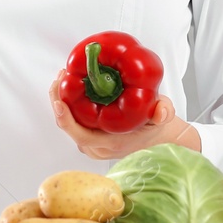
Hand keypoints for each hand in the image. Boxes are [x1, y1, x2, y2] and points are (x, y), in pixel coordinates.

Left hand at [48, 76, 198, 160]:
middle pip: (68, 126)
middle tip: (61, 75)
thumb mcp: (163, 117)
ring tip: (63, 75)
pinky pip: (72, 120)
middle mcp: (96, 147)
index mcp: (110, 143)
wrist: (156, 138)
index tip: (58, 103)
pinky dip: (67, 102)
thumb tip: (162, 110)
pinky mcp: (88, 137)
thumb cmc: (155, 127)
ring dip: (62, 98)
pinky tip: (68, 84)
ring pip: (68, 122)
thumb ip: (164, 112)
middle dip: (59, 99)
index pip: (81, 136)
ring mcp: (91, 143)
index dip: (66, 120)